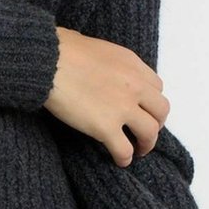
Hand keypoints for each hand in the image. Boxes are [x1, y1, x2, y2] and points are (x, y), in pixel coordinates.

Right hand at [43, 26, 169, 166]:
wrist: (48, 62)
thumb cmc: (62, 48)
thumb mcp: (97, 47)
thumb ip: (109, 61)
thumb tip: (100, 66)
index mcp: (132, 65)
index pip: (157, 87)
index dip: (151, 100)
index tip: (142, 108)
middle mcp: (135, 86)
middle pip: (161, 110)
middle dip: (156, 123)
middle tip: (145, 131)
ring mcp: (123, 108)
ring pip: (150, 133)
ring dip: (146, 144)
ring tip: (138, 150)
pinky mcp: (106, 128)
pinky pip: (125, 150)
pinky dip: (125, 158)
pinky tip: (120, 160)